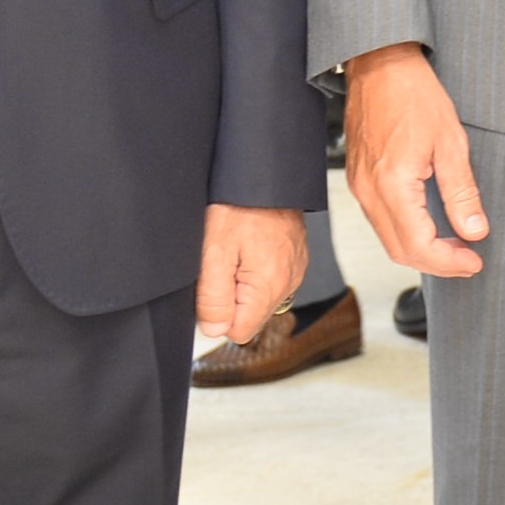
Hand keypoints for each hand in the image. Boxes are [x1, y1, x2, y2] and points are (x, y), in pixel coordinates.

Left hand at [197, 204, 306, 345]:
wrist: (264, 173)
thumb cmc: (238, 204)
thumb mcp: (213, 252)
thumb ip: (213, 298)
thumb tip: (213, 331)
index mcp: (269, 286)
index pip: (239, 331)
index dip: (217, 316)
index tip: (209, 289)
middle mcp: (289, 281)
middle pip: (250, 315)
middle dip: (230, 298)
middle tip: (221, 263)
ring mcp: (295, 269)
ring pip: (259, 297)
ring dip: (242, 283)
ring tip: (235, 250)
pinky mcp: (295, 257)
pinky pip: (270, 279)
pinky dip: (255, 269)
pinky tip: (247, 245)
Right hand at [346, 42, 486, 276]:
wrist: (380, 65)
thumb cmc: (413, 94)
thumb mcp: (451, 142)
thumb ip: (462, 192)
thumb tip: (474, 230)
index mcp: (393, 184)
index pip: (420, 245)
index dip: (449, 262)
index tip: (474, 261)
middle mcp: (369, 191)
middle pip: (400, 251)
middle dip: (437, 263)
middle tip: (468, 259)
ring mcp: (359, 186)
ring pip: (388, 239)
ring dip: (421, 249)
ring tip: (454, 244)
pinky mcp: (358, 179)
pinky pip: (380, 220)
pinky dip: (405, 232)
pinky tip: (429, 224)